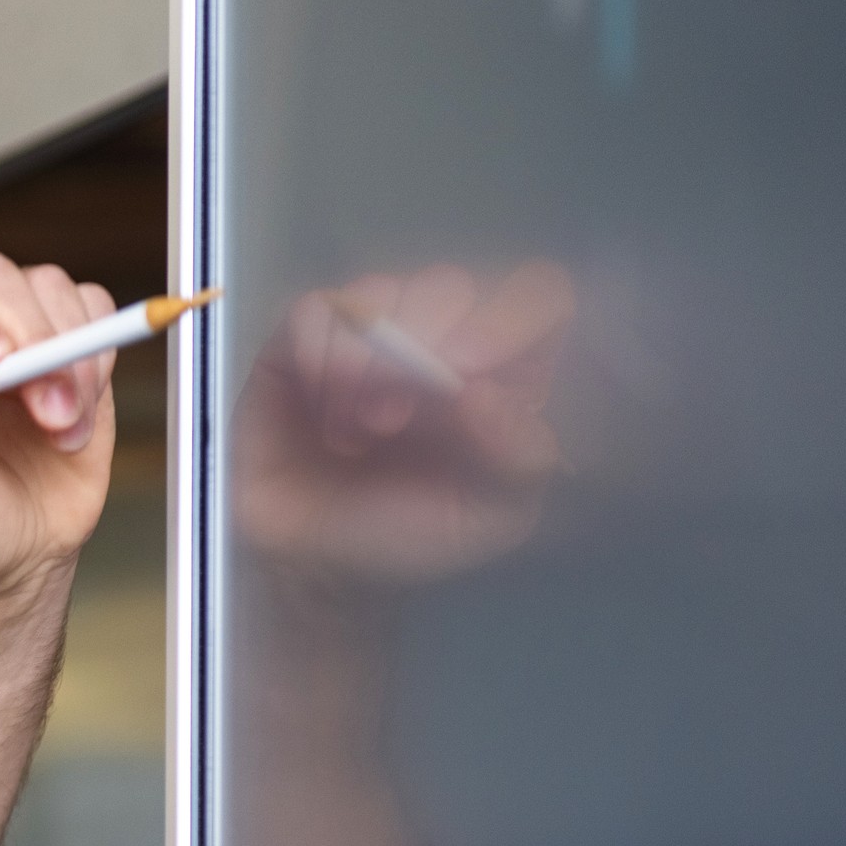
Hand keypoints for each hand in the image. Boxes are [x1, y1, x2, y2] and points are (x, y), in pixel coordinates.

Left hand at [0, 245, 120, 608]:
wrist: (12, 554)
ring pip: (43, 287)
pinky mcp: (62, 335)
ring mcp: (5, 325)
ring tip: (59, 431)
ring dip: (69, 358)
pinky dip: (97, 362)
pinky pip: (91, 309)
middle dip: (28, 339)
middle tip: (48, 411)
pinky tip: (76, 421)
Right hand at [231, 262, 576, 585]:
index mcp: (506, 368)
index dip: (507, 316)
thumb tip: (485, 393)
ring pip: (381, 291)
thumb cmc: (409, 533)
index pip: (537, 292)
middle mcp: (446, 334)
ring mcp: (374, 328)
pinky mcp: (308, 334)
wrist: (314, 560)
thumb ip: (519, 461)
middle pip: (450, 285)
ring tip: (351, 434)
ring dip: (364, 365)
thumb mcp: (489, 519)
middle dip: (418, 354)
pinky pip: (316, 309)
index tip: (465, 372)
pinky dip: (316, 356)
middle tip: (389, 423)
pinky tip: (318, 408)